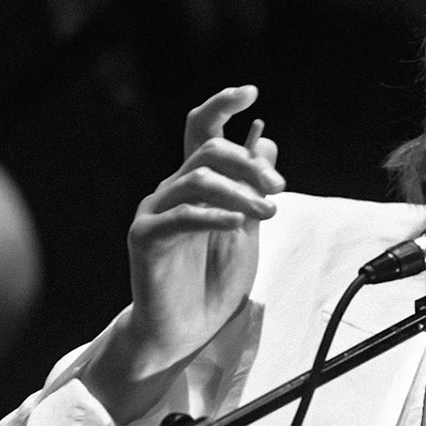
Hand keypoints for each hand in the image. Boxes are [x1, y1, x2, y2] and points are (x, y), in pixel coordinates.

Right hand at [87, 85, 282, 420]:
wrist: (183, 334)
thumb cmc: (211, 284)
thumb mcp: (246, 230)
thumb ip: (252, 187)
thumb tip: (265, 138)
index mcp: (196, 185)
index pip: (202, 131)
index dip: (221, 105)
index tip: (250, 91)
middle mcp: (172, 191)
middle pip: (206, 150)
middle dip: (249, 162)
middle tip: (279, 187)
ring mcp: (156, 213)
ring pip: (197, 179)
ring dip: (239, 191)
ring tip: (267, 212)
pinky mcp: (146, 240)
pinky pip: (180, 217)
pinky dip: (213, 214)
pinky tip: (238, 222)